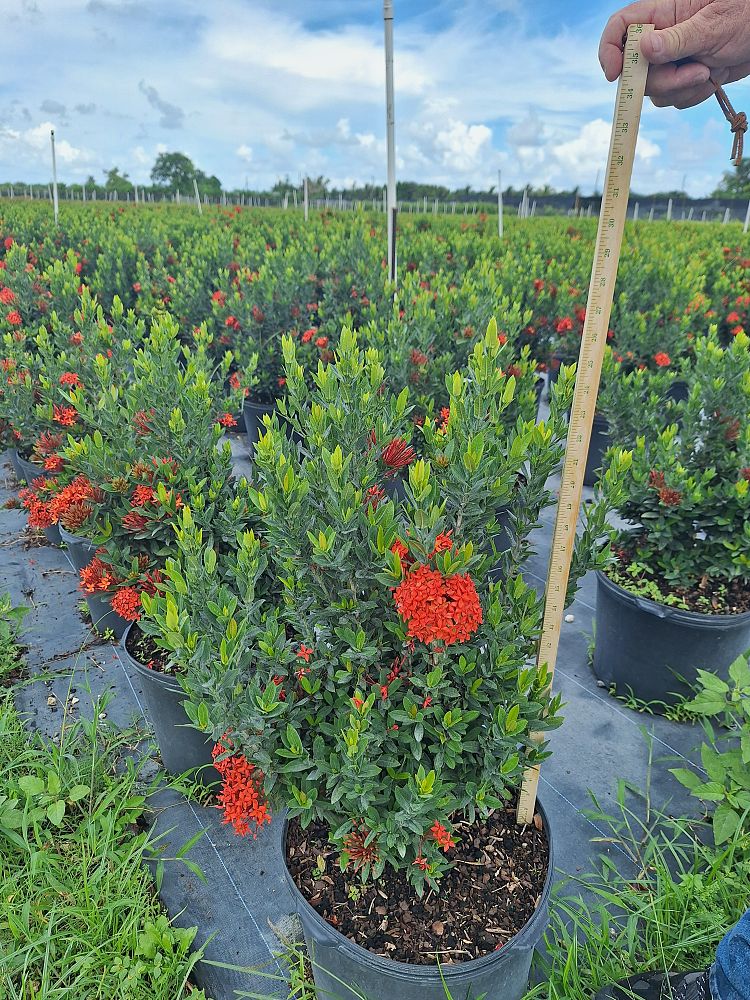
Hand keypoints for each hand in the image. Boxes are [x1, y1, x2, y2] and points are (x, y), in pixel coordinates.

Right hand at [599, 0, 749, 107]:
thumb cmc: (746, 16)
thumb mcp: (712, 26)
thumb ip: (676, 39)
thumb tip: (643, 49)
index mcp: (663, 13)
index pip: (620, 27)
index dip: (609, 51)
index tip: (615, 74)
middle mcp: (663, 37)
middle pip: (635, 69)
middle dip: (660, 80)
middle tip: (691, 73)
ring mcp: (672, 59)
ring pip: (653, 90)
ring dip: (680, 89)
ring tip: (708, 71)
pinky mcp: (683, 77)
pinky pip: (672, 99)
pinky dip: (691, 95)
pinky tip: (711, 78)